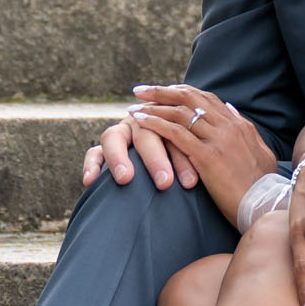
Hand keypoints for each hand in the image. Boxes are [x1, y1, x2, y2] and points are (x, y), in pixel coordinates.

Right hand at [82, 108, 199, 192]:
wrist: (160, 174)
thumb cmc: (187, 167)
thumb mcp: (194, 160)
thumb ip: (199, 159)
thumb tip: (214, 179)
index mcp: (168, 122)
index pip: (173, 133)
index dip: (182, 157)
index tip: (192, 183)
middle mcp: (141, 123)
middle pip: (146, 134)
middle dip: (156, 159)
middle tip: (165, 183)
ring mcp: (120, 134)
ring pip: (115, 138)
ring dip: (120, 157)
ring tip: (126, 179)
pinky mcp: (102, 148)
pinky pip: (94, 153)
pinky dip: (91, 164)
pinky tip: (90, 181)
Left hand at [122, 85, 278, 222]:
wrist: (267, 206)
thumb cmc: (262, 186)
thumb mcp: (259, 151)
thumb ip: (244, 129)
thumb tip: (230, 108)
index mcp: (239, 125)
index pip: (206, 98)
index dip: (182, 92)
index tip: (163, 91)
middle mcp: (229, 126)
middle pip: (190, 98)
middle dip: (162, 92)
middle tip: (140, 90)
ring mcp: (218, 140)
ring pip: (181, 113)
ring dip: (153, 107)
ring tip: (133, 107)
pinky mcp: (208, 156)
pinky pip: (176, 134)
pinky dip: (156, 124)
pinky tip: (140, 122)